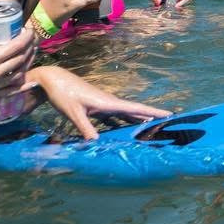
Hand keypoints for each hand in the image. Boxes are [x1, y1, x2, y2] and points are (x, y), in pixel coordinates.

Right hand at [0, 26, 37, 107]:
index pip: (15, 47)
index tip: (29, 30)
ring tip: (31, 52)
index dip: (26, 37)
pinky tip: (30, 80)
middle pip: (20, 60)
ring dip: (27, 63)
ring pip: (17, 75)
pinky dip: (20, 86)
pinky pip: (8, 92)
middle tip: (32, 39)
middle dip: (29, 47)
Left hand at [29, 66, 168, 139]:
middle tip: (167, 123)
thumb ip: (84, 128)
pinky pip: (113, 117)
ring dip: (137, 120)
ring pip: (125, 114)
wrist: (54, 80)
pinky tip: (124, 131)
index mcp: (107, 103)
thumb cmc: (63, 94)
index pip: (135, 108)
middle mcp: (109, 102)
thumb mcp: (73, 113)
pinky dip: (121, 123)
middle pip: (134, 111)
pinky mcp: (96, 107)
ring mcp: (103, 104)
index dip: (152, 112)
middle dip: (150, 116)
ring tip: (150, 128)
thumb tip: (96, 142)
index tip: (169, 114)